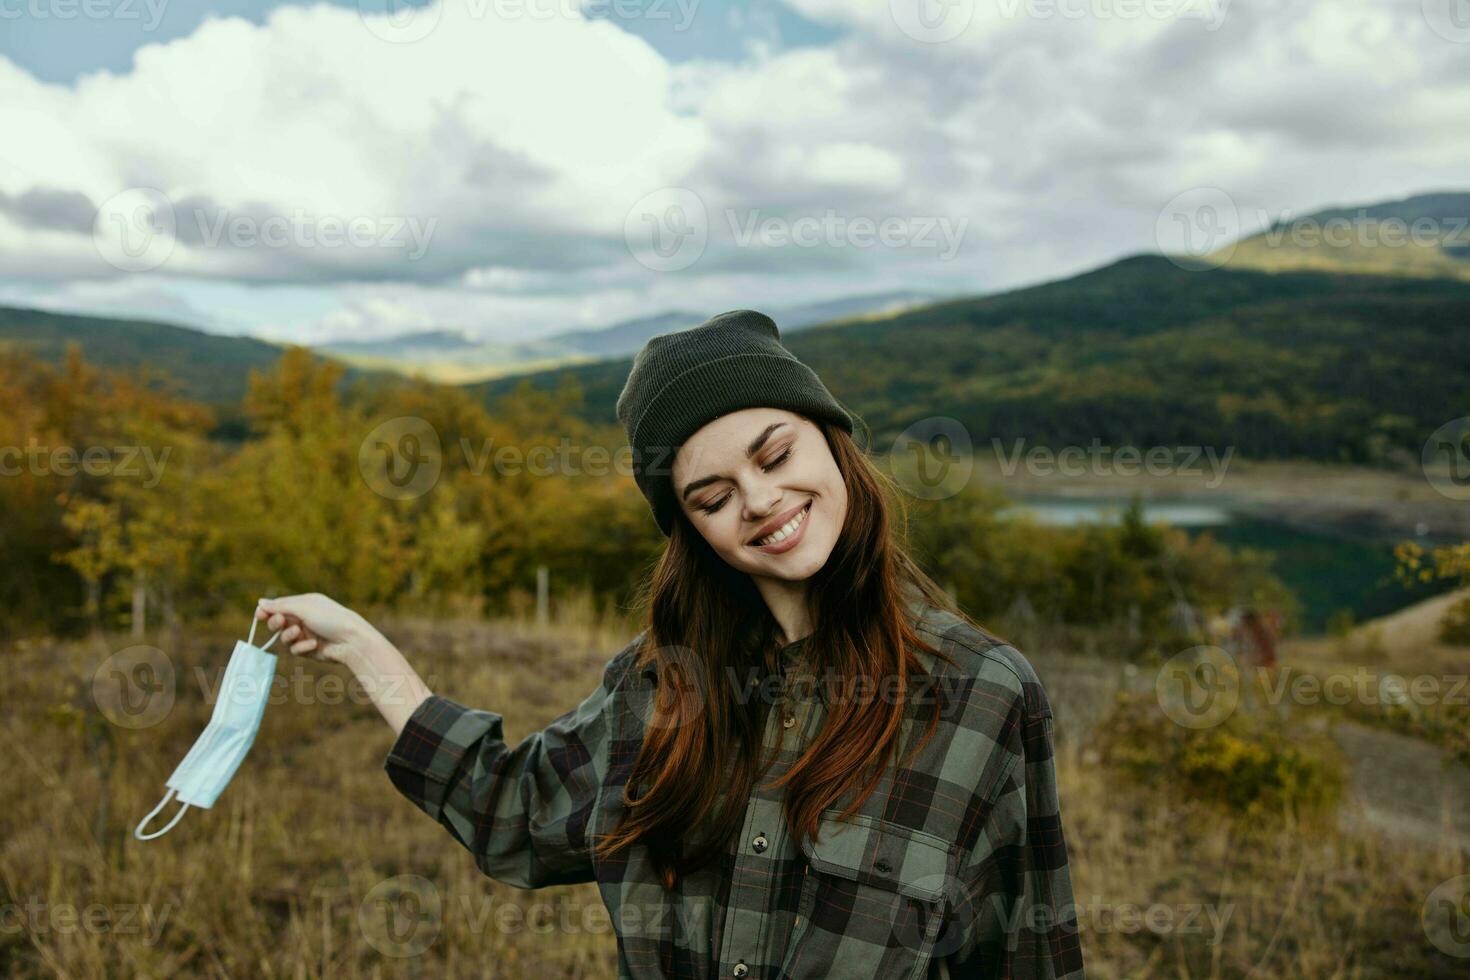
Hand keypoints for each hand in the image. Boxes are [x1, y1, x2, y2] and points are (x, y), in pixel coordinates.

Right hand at [254, 593, 386, 667]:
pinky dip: (302, 647)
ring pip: (284, 638)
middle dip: (276, 623)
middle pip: (278, 622)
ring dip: (289, 635)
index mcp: (304, 604)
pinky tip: (314, 645)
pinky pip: (295, 649)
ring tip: (299, 632)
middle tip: (280, 622)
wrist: (351, 640)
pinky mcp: (309, 650)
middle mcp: (304, 619)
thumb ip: (281, 606)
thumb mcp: (304, 607)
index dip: (267, 611)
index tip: (259, 614)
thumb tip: (260, 602)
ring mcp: (307, 635)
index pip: (279, 606)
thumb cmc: (330, 618)